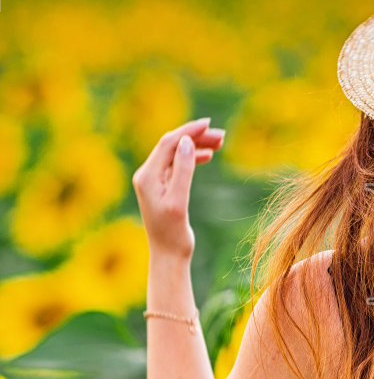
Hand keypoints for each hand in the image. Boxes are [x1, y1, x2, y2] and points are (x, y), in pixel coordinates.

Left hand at [132, 117, 224, 259]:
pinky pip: (177, 165)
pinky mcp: (162, 188)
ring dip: (196, 146)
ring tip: (219, 143)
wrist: (168, 255)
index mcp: (147, 176)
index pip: (168, 143)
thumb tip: (186, 141)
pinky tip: (207, 156)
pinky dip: (192, 158)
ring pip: (176, 154)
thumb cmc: (173, 232)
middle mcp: (146, 175)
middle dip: (195, 137)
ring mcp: (153, 181)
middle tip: (221, 136)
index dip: (188, 131)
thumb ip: (183, 169)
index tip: (209, 123)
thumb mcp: (179, 200)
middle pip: (172, 146)